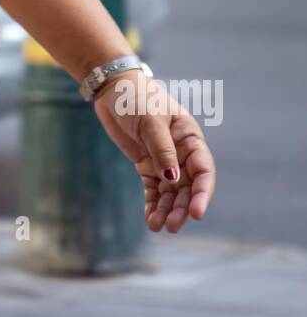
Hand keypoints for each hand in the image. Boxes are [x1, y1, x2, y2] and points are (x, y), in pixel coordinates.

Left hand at [93, 72, 215, 232]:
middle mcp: (181, 153)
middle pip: (188, 187)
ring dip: (167, 210)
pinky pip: (154, 190)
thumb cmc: (137, 98)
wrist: (112, 90)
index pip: (203, 171)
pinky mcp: (146, 165)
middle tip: (172, 227)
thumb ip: (162, 151)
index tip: (196, 213)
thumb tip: (173, 180)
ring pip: (171, 192)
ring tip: (157, 227)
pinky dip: (153, 204)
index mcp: (190, 138)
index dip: (202, 194)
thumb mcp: (150, 122)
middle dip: (182, 208)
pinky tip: (150, 220)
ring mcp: (164, 160)